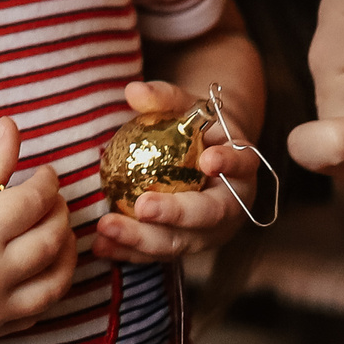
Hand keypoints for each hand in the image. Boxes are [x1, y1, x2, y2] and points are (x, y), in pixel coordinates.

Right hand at [0, 118, 76, 343]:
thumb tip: (12, 126)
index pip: (35, 202)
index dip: (48, 182)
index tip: (45, 174)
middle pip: (52, 240)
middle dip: (60, 213)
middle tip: (53, 200)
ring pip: (56, 282)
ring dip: (67, 253)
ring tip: (59, 232)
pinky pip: (38, 311)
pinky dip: (49, 287)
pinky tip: (43, 267)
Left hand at [94, 81, 256, 262]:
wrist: (202, 158)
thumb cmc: (195, 128)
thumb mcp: (185, 107)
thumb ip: (163, 96)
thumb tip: (133, 91)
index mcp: (240, 167)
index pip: (242, 164)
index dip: (230, 164)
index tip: (210, 160)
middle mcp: (230, 205)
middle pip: (209, 215)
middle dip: (176, 214)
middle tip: (143, 207)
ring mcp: (208, 232)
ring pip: (180, 242)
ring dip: (143, 239)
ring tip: (107, 228)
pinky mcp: (183, 246)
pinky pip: (157, 252)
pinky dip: (129, 251)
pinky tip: (101, 246)